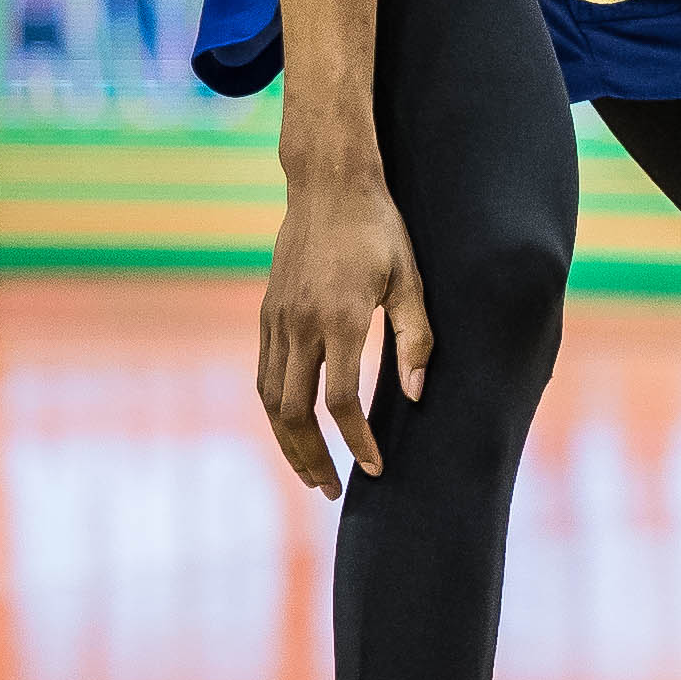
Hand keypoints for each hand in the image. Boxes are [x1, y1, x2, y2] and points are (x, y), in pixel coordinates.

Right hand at [257, 146, 426, 498]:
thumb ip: (415, 338)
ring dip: (287, 442)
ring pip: (271, 400)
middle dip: (311, 459)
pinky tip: (293, 427)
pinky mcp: (266, 314)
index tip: (375, 468)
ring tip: (311, 471)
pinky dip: (276, 410)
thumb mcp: (411, 279)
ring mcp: (276, 321)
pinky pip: (264, 375)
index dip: (357, 441)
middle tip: (331, 492)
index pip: (341, 401)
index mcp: (341, 319)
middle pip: (294, 413)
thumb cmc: (382, 230)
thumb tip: (416, 395)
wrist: (329, 187)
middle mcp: (300, 325)